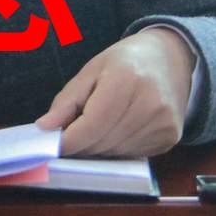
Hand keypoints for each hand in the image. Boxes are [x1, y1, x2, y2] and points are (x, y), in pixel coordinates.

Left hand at [34, 27, 195, 156]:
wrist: (170, 60)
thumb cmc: (124, 63)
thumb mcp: (91, 71)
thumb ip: (66, 102)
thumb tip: (44, 129)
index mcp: (126, 79)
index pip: (91, 125)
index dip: (67, 140)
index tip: (51, 143)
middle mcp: (150, 104)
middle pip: (102, 143)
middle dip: (80, 144)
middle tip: (71, 133)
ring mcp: (164, 123)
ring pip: (115, 153)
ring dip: (98, 147)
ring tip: (97, 127)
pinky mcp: (171, 137)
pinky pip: (132, 155)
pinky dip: (117, 149)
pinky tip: (117, 130)